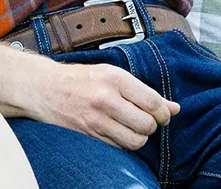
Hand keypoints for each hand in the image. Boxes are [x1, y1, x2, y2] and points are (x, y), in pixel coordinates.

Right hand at [23, 59, 179, 149]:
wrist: (45, 88)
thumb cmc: (80, 78)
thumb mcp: (111, 74)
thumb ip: (143, 91)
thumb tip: (175, 107)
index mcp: (114, 78)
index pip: (153, 102)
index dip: (164, 112)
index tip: (163, 113)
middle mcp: (106, 99)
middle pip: (147, 125)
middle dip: (151, 125)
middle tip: (145, 119)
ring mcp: (96, 119)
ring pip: (135, 141)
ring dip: (139, 137)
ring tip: (132, 126)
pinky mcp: (90, 135)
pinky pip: (119, 147)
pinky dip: (124, 142)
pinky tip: (117, 131)